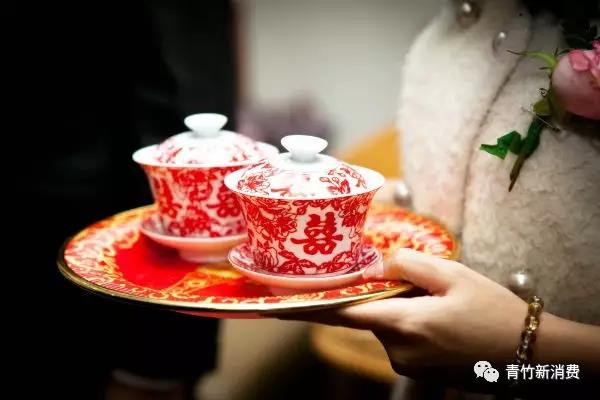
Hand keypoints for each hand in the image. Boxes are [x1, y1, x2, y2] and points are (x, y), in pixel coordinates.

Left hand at [285, 249, 527, 379]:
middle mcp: (397, 350)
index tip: (272, 302)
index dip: (304, 306)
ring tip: (441, 302)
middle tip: (412, 284)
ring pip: (385, 324)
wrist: (531, 356)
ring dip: (398, 307)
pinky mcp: (416, 370)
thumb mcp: (454, 276)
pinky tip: (442, 318)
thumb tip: (376, 263)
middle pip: (368, 313)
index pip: (340, 313)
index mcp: (403, 325)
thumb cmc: (493, 313)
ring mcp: (406, 364)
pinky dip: (409, 322)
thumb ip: (407, 265)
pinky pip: (399, 337)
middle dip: (377, 294)